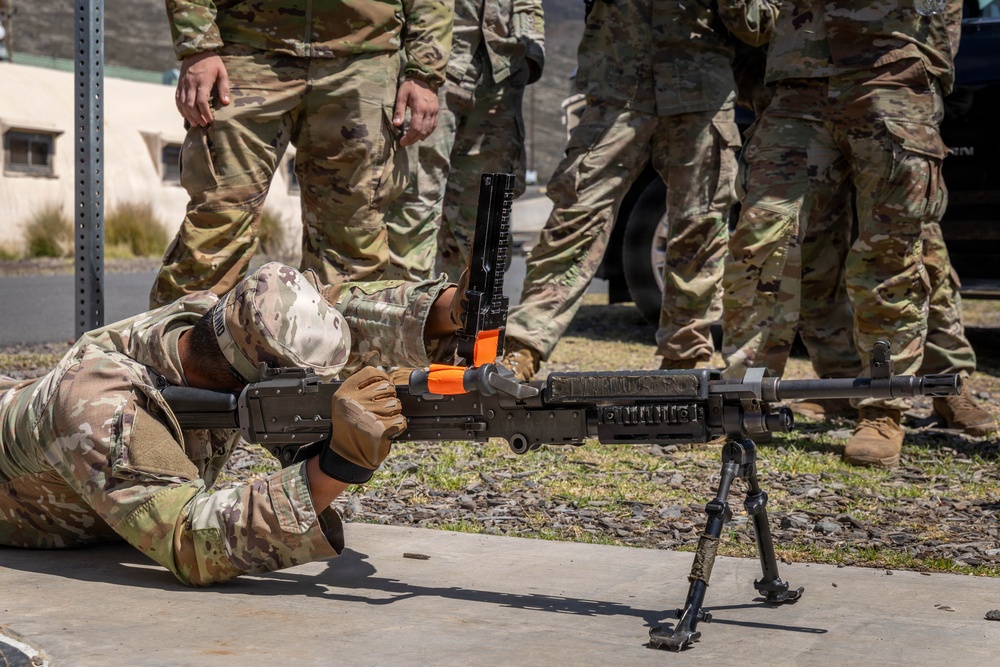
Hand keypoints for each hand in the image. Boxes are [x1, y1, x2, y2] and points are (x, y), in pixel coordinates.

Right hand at [175, 51, 230, 126]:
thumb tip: (225, 102)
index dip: (205, 113)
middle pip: (190, 105)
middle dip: (197, 117)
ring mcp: (183, 84)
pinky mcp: (179, 84)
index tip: (210, 120)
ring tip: (195, 123)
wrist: (196, 50)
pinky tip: (186, 115)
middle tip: (204, 125)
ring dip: (188, 115)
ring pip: (182, 103)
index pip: (201, 101)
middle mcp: (190, 84)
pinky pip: (177, 99)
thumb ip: (224, 88)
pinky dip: (181, 108)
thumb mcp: (222, 72)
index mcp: (202, 81)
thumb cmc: (212, 62)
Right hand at [320, 367, 406, 483]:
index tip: (382, 389)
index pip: (372, 373)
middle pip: (387, 388)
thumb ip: (361, 381)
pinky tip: (387, 431)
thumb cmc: (349, 427)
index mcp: (345, 392)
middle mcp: (354, 402)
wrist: (345, 456)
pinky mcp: (379, 430)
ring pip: (396, 404)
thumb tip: (373, 353)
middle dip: (389, 399)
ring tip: (380, 421)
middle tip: (379, 410)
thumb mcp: (347, 401)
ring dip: (393, 414)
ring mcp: (367, 416)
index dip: (383, 380)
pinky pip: (401, 420)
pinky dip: (398, 426)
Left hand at [393, 78, 438, 146]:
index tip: (402, 142)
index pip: (415, 127)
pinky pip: (433, 125)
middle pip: (422, 131)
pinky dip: (428, 132)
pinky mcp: (436, 111)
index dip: (409, 137)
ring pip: (429, 130)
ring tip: (411, 140)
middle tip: (405, 143)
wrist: (425, 77)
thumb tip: (396, 125)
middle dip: (413, 139)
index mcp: (419, 107)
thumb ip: (399, 110)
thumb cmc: (411, 86)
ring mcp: (434, 112)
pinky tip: (422, 135)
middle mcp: (429, 111)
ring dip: (420, 137)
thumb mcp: (402, 95)